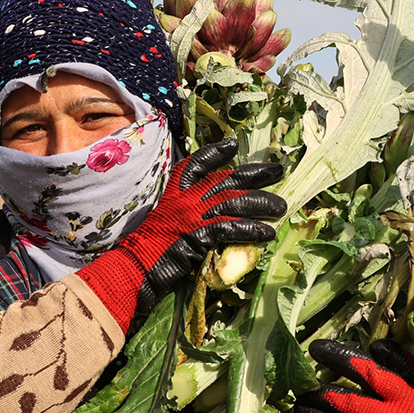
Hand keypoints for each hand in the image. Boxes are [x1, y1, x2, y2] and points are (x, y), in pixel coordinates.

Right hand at [78, 138, 285, 328]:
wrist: (133, 267)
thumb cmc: (147, 248)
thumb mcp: (165, 219)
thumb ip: (185, 209)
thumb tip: (209, 207)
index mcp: (174, 191)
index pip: (197, 163)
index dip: (216, 153)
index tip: (232, 145)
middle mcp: (185, 198)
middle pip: (227, 179)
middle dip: (255, 173)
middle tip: (277, 170)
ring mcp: (193, 215)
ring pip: (235, 202)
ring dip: (262, 203)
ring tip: (280, 207)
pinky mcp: (200, 236)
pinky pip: (232, 228)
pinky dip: (252, 229)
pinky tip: (267, 232)